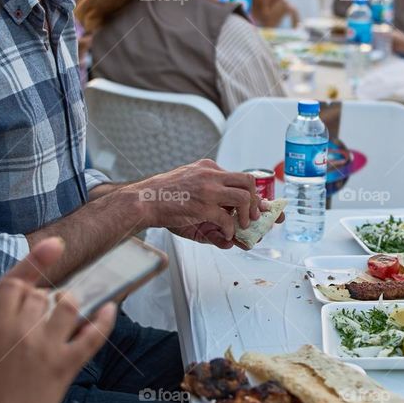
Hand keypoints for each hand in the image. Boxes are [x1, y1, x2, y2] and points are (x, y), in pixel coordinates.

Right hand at [0, 239, 116, 402]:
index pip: (17, 284)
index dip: (33, 266)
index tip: (55, 245)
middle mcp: (23, 332)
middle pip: (41, 294)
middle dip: (41, 298)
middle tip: (36, 318)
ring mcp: (47, 348)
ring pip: (68, 305)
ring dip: (69, 302)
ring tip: (65, 311)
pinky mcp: (67, 365)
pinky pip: (92, 337)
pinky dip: (104, 321)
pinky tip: (110, 308)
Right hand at [130, 160, 260, 247]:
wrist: (143, 200)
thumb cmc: (164, 197)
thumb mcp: (190, 188)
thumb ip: (210, 198)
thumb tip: (228, 217)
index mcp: (208, 167)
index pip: (238, 176)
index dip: (252, 192)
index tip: (260, 205)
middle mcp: (211, 175)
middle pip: (248, 182)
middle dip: (256, 201)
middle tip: (255, 216)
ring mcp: (208, 190)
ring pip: (243, 198)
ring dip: (247, 215)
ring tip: (243, 225)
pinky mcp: (203, 206)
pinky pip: (227, 219)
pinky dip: (231, 229)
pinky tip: (227, 234)